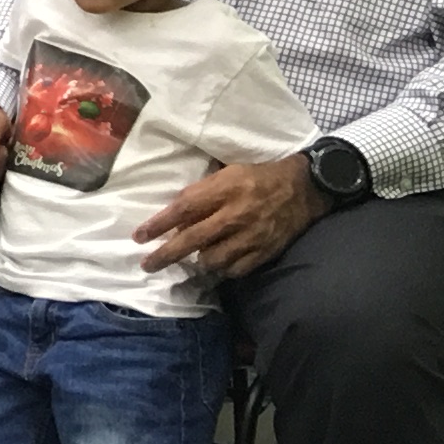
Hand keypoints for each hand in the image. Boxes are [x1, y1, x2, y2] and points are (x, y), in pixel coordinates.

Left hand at [136, 153, 328, 285]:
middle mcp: (236, 214)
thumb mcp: (227, 174)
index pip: (184, 209)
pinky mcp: (265, 251)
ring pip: (213, 260)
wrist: (304, 188)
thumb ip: (201, 193)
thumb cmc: (258, 177)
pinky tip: (218, 264)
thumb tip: (173, 214)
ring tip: (192, 259)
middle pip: (193, 239)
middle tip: (147, 265)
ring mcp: (252, 236)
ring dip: (198, 262)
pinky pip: (236, 270)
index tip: (139, 236)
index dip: (158, 224)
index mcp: (225, 189)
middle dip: (166, 255)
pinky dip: (223, 269)